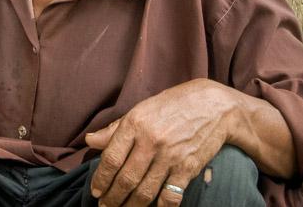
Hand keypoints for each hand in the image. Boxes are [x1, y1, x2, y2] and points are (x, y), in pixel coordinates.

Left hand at [85, 79, 236, 206]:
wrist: (212, 106)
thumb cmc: (171, 106)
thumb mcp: (140, 110)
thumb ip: (114, 129)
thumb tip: (90, 141)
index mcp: (135, 124)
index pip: (111, 158)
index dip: (101, 179)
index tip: (95, 191)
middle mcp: (151, 141)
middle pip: (126, 179)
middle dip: (113, 198)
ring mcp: (170, 157)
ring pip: (145, 191)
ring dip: (131, 206)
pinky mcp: (188, 168)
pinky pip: (170, 196)